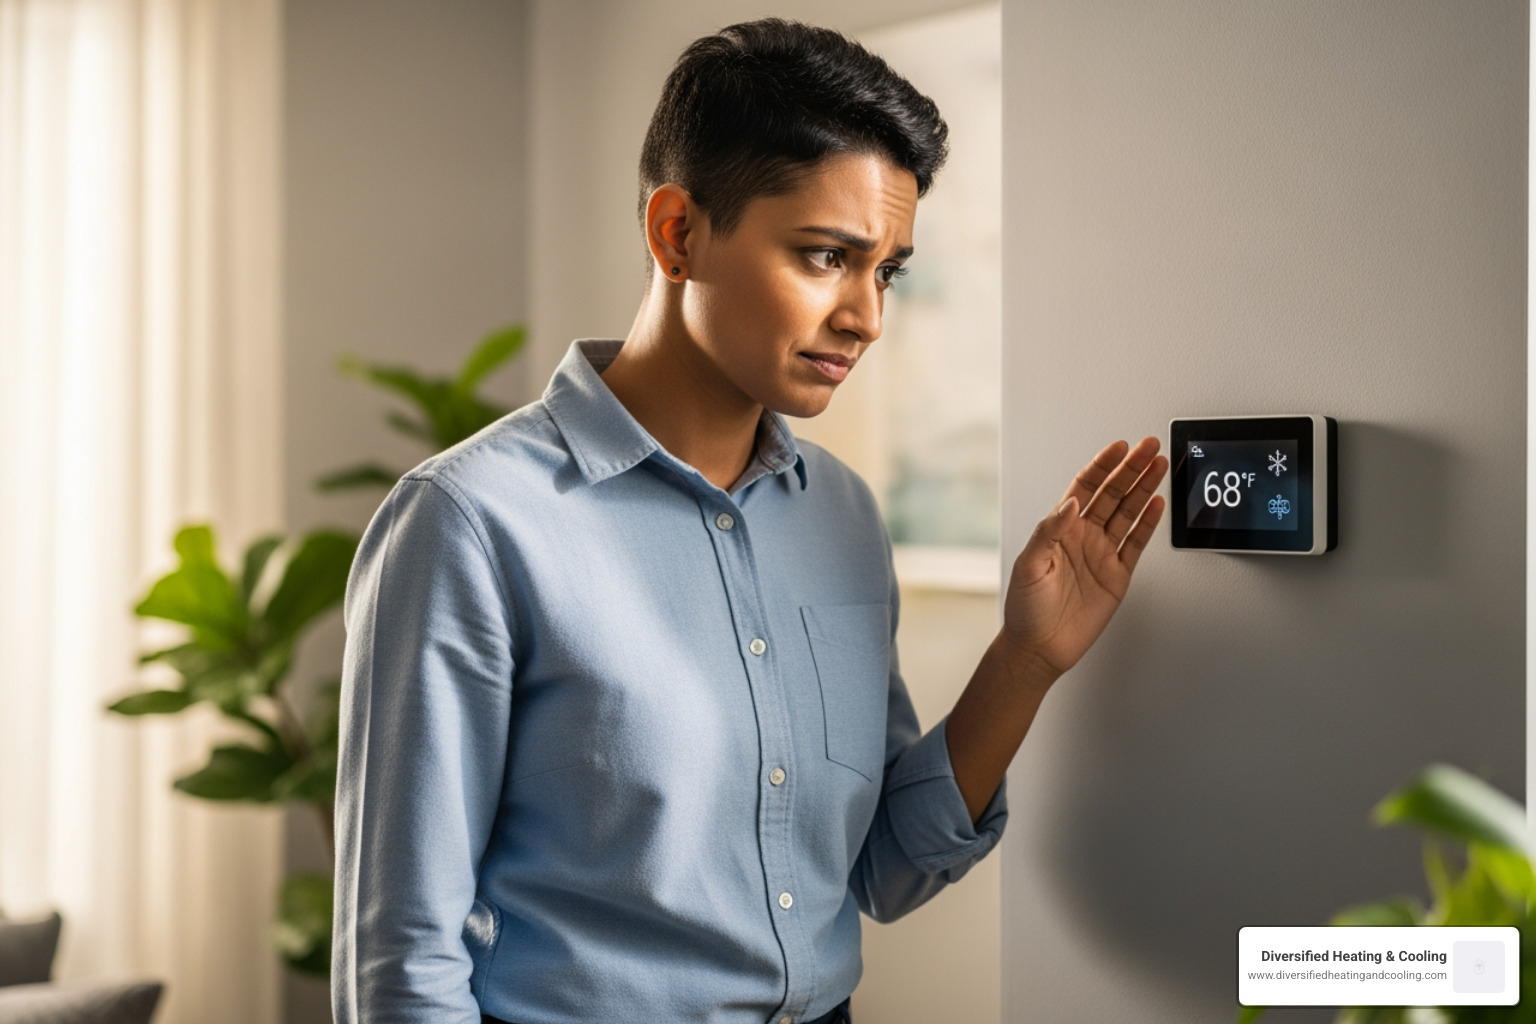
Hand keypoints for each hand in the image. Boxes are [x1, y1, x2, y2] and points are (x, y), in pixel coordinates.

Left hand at [1001, 437, 1167, 677]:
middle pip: (1112, 494)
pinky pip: (1135, 543)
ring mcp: (1101, 554)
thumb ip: (1049, 532)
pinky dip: (1147, 524)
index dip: (1102, 466)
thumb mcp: (1029, 565)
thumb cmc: (1025, 608)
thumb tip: (1071, 504)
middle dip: (1130, 469)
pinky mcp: (1116, 575)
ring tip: (1159, 466)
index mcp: (1059, 529)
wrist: (1039, 647)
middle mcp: (1082, 537)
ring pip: (1127, 513)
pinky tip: (1157, 504)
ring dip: (1143, 489)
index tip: (1119, 448)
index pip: (1085, 487)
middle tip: (1148, 447)